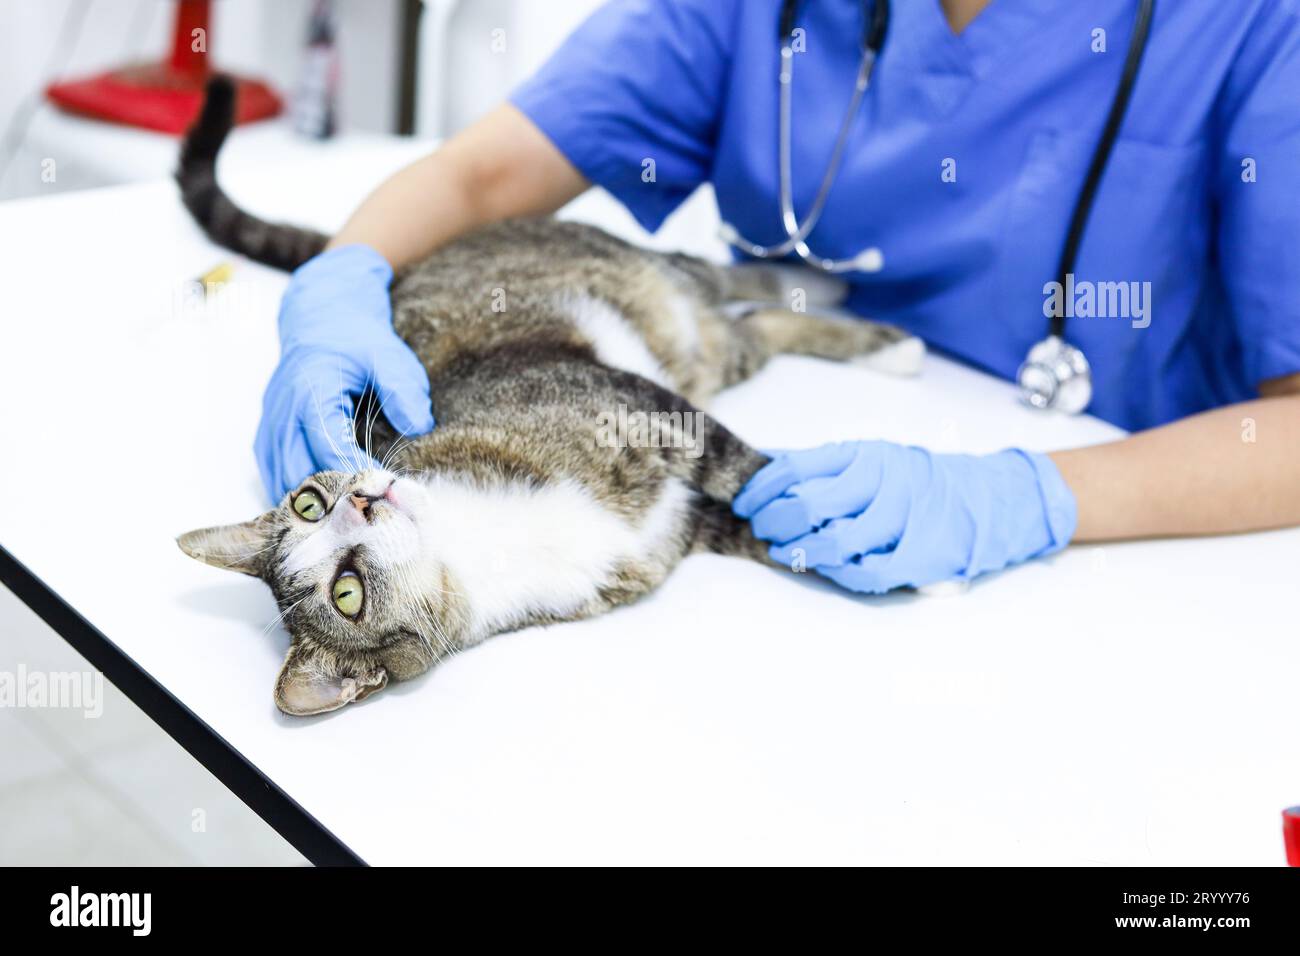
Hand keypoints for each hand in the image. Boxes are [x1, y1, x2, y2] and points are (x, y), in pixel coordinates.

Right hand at [255, 245, 434, 500]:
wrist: (320, 315)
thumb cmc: (357, 336)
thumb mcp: (389, 354)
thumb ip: (404, 390)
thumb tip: (419, 427)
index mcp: (310, 390)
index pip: (328, 447)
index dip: (353, 475)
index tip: (381, 496)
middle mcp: (282, 410)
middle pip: (298, 471)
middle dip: (331, 500)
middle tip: (366, 523)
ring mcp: (270, 422)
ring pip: (279, 478)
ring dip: (309, 504)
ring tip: (344, 528)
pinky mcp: (267, 432)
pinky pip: (271, 473)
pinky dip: (292, 494)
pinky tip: (318, 514)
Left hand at [733, 441, 1076, 592]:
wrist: (985, 497)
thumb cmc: (912, 479)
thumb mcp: (867, 458)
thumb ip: (818, 464)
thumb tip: (761, 463)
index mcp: (864, 453)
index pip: (795, 468)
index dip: (760, 490)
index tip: (744, 504)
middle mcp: (882, 480)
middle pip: (809, 506)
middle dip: (774, 523)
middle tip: (764, 530)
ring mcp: (902, 518)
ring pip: (835, 543)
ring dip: (800, 553)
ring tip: (786, 553)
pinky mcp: (919, 554)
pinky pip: (866, 574)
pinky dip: (839, 575)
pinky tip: (826, 569)